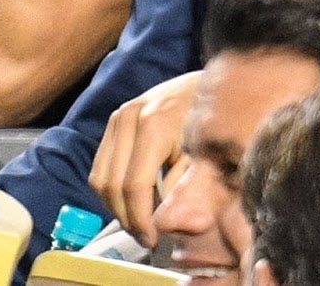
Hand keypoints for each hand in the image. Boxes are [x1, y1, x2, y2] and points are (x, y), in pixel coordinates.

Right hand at [89, 69, 202, 246]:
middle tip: (146, 237)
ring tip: (141, 222)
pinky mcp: (115, 119)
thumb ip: (189, 189)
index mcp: (154, 125)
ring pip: (100, 177)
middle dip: (127, 217)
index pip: (134, 185)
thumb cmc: (218, 119)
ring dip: (116, 206)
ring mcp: (119, 116)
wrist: (218, 80)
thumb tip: (168, 223)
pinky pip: (102, 164)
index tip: (152, 240)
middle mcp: (129, 117)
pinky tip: (136, 199)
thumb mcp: (210, 155)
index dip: (140, 219)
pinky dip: (114, 188)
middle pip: (111, 184)